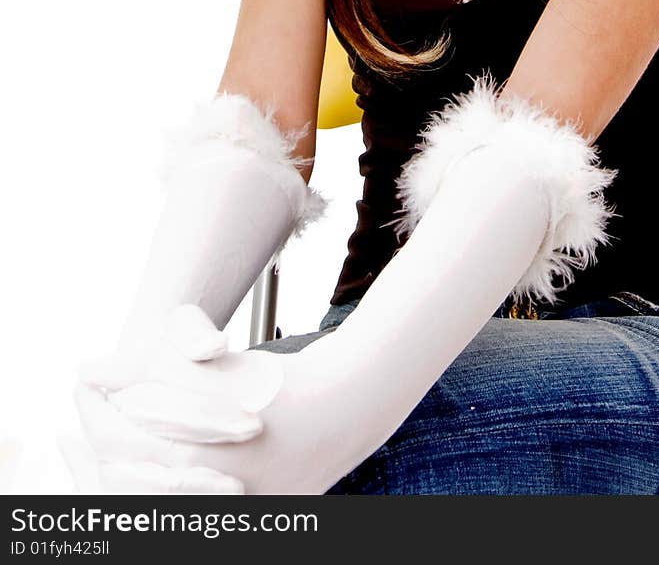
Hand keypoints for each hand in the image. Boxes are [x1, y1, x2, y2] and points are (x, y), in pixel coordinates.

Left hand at [73, 305, 365, 494]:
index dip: (92, 411)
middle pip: (122, 484)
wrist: (343, 409)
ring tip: (101, 446)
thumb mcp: (209, 368)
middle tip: (83, 419)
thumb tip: (87, 369)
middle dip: (96, 447)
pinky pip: (182, 513)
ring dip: (116, 474)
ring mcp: (224, 517)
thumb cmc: (273, 383)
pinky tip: (144, 467)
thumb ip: (145, 369)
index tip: (82, 385)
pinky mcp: (243, 521)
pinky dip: (152, 492)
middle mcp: (201, 502)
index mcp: (191, 461)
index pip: (115, 443)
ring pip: (146, 505)